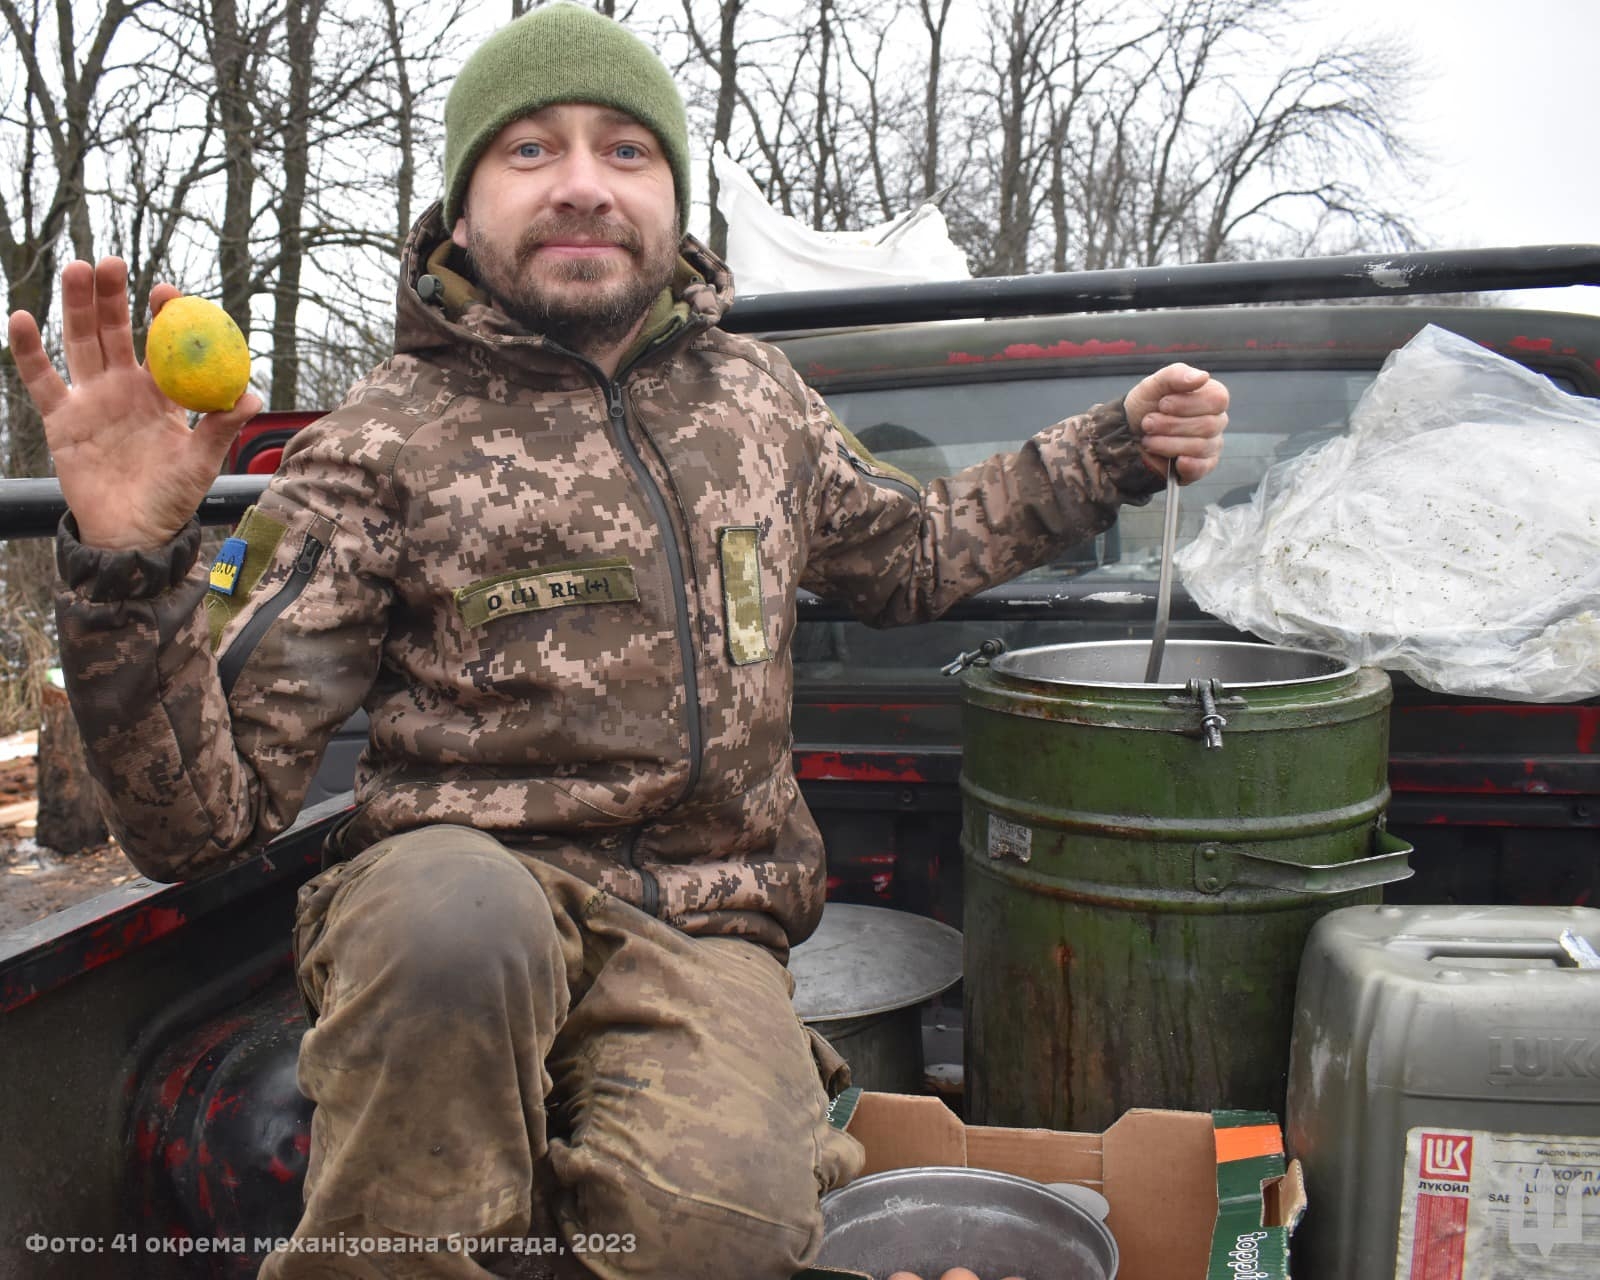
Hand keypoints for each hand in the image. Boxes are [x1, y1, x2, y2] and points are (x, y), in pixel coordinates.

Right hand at [6, 257, 260, 550]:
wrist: (133, 532)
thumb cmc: (173, 497)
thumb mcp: (202, 461)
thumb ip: (221, 426)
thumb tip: (252, 395)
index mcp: (163, 392)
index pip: (162, 343)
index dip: (162, 315)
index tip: (165, 292)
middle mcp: (125, 387)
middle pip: (115, 331)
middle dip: (112, 296)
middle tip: (111, 262)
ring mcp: (91, 399)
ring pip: (80, 343)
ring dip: (76, 307)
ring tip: (77, 268)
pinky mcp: (61, 419)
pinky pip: (42, 380)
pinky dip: (29, 351)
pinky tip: (24, 319)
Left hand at [1123, 363, 1228, 483]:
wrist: (1127, 434)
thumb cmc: (1146, 406)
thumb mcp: (1153, 385)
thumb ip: (1176, 375)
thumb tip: (1202, 377)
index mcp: (1210, 397)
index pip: (1217, 400)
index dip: (1188, 404)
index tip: (1163, 404)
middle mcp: (1215, 421)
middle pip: (1207, 425)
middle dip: (1171, 425)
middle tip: (1148, 423)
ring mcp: (1211, 445)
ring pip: (1200, 446)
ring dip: (1168, 443)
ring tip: (1148, 439)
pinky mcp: (1202, 466)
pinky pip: (1202, 468)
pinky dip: (1188, 465)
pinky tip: (1175, 462)